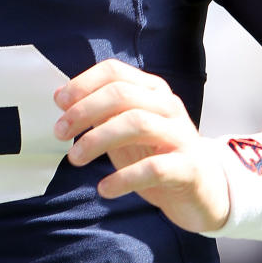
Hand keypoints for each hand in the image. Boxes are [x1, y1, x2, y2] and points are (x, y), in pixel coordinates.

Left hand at [52, 57, 229, 232]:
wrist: (202, 190)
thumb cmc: (156, 155)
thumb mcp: (125, 129)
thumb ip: (99, 112)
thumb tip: (60, 96)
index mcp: (152, 90)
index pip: (114, 71)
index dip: (83, 84)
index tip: (59, 103)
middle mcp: (168, 106)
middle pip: (122, 95)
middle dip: (84, 111)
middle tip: (59, 132)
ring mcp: (180, 135)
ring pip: (137, 123)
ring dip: (98, 140)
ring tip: (75, 159)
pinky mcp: (188, 167)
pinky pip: (153, 168)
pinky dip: (123, 178)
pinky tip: (104, 189)